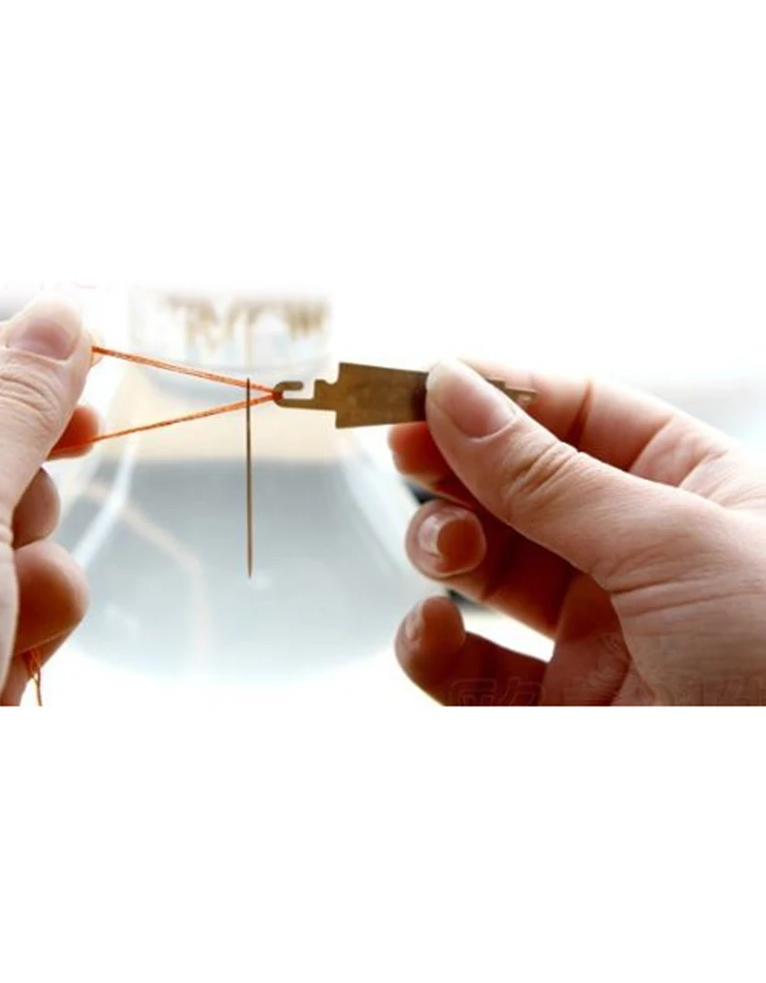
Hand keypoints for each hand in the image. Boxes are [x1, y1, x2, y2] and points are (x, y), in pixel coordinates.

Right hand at [389, 359, 765, 704]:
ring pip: (484, 569)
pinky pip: (470, 666)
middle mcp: (636, 555)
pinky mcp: (558, 707)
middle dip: (458, 469)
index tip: (424, 388)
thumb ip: (545, 475)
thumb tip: (453, 393)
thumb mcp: (669, 541)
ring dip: (444, 548)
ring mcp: (595, 632)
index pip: (576, 414)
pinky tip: (434, 630)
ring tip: (447, 551)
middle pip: (516, 486)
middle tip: (405, 453)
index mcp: (690, 489)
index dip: (499, 396)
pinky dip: (432, 646)